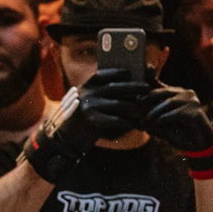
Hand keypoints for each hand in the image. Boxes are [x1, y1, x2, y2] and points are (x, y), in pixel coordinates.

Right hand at [20, 68, 146, 181]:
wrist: (65, 139)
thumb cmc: (80, 121)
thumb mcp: (85, 103)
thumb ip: (99, 94)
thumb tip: (124, 86)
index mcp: (84, 87)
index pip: (102, 74)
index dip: (117, 72)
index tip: (130, 72)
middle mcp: (86, 94)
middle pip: (115, 87)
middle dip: (133, 87)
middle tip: (147, 88)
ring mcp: (89, 107)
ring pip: (118, 104)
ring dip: (134, 107)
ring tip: (144, 108)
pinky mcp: (93, 121)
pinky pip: (116, 120)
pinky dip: (128, 122)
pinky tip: (137, 124)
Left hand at [138, 84, 212, 153]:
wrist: (200, 145)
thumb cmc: (181, 133)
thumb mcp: (164, 123)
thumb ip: (153, 117)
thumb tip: (135, 117)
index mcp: (178, 93)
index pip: (160, 84)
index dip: (148, 83)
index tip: (136, 91)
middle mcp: (186, 93)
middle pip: (163, 91)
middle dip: (148, 99)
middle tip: (135, 107)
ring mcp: (192, 101)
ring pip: (168, 103)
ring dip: (153, 113)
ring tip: (143, 122)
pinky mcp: (195, 112)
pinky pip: (176, 113)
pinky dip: (163, 119)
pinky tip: (154, 125)